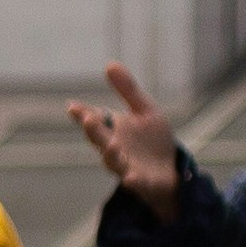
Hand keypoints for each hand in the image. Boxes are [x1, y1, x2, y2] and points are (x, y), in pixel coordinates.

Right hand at [66, 63, 184, 215]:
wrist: (172, 173)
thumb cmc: (153, 142)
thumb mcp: (145, 111)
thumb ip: (128, 90)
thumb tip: (109, 64)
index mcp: (112, 130)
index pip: (94, 120)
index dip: (83, 113)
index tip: (73, 107)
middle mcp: (114, 148)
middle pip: (99, 139)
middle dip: (93, 130)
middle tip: (88, 119)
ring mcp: (126, 166)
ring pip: (113, 161)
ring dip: (110, 154)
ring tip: (111, 145)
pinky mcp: (142, 182)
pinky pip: (135, 182)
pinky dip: (131, 181)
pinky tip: (130, 178)